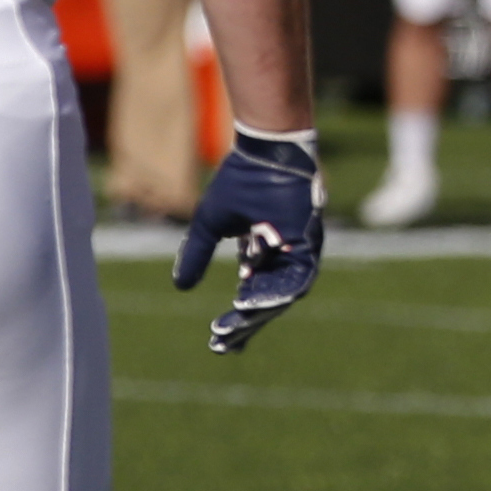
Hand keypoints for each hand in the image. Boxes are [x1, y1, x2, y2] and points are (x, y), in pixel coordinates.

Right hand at [172, 128, 323, 354]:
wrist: (265, 150)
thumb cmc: (242, 180)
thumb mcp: (211, 224)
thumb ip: (198, 254)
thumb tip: (181, 286)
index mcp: (264, 251)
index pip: (252, 292)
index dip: (237, 317)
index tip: (216, 338)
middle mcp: (284, 255)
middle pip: (268, 299)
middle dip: (245, 322)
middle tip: (223, 340)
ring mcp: (299, 250)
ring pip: (283, 293)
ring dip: (259, 311)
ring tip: (234, 324)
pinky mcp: (309, 242)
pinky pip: (298, 276)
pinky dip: (276, 292)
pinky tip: (250, 303)